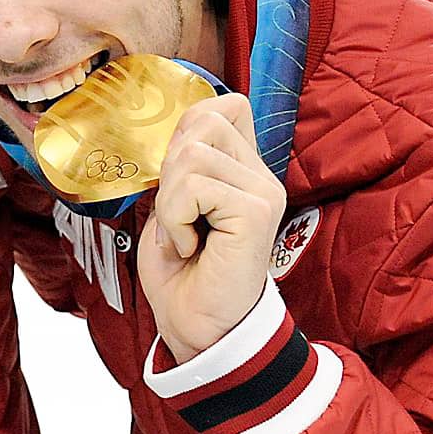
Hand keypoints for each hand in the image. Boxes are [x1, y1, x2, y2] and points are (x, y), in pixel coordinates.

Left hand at [138, 94, 287, 360]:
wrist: (198, 326)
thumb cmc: (182, 272)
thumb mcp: (172, 204)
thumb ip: (182, 163)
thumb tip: (177, 127)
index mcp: (244, 169)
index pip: (223, 106)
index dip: (185, 131)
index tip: (176, 183)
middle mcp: (262, 176)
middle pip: (204, 121)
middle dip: (170, 168)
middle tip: (176, 215)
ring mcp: (263, 192)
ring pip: (192, 155)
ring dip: (169, 201)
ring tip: (181, 235)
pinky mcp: (256, 211)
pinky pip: (194, 187)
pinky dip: (175, 219)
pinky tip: (189, 247)